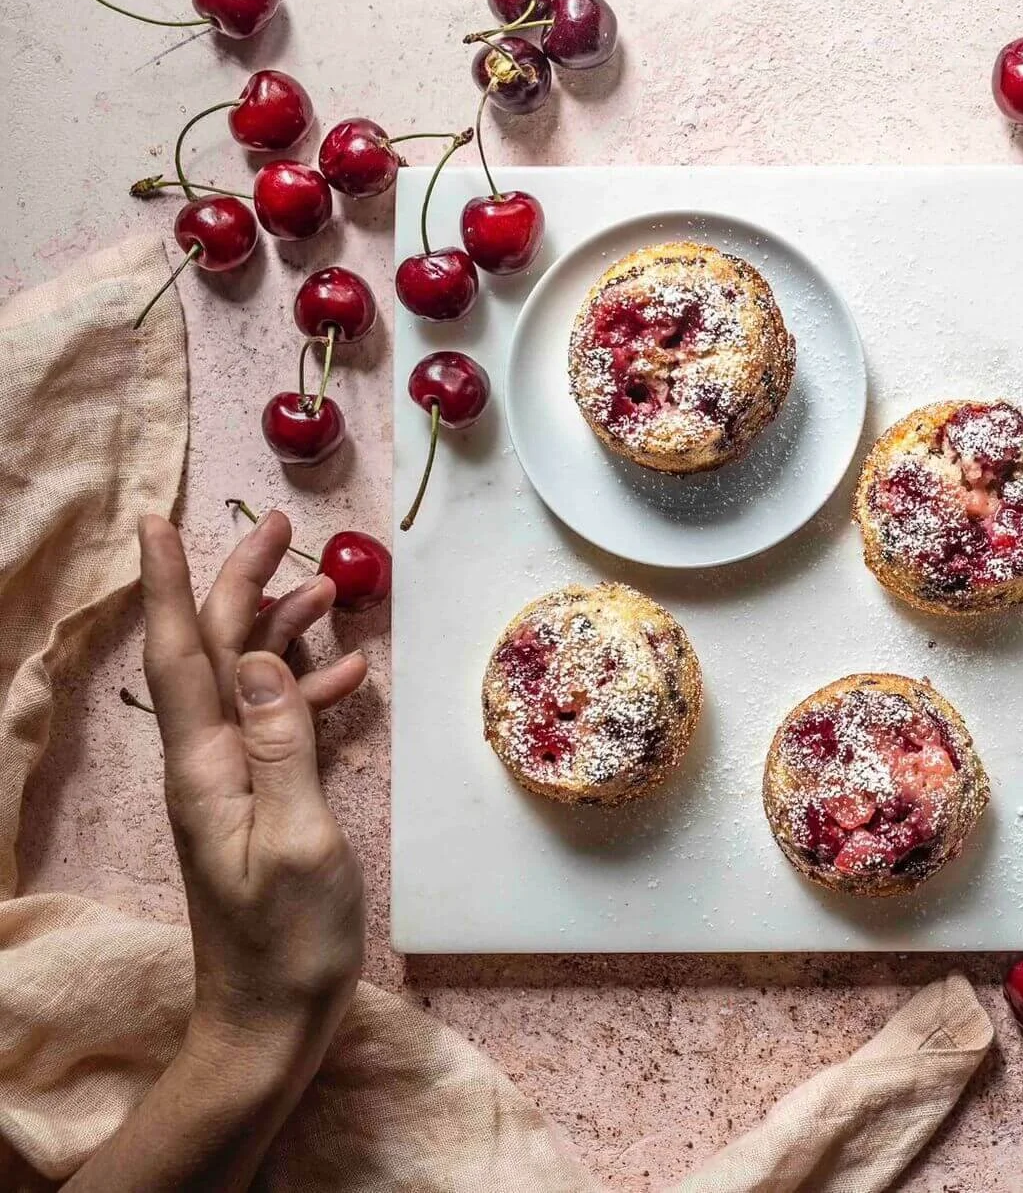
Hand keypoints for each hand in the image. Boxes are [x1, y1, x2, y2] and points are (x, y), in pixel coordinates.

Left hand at [137, 510, 366, 1051]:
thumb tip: (267, 658)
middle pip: (217, 653)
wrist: (270, 1018)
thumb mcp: (295, 837)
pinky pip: (277, 722)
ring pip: (248, 681)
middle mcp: (208, 765)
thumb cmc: (287, 941)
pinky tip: (347, 672)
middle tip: (280, 528)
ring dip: (281, 628)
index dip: (173, 586)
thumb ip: (281, 745)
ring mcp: (231, 784)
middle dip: (240, 584)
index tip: (158, 522)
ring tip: (327, 586)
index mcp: (206, 767)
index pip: (183, 656)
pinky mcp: (259, 803)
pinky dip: (308, 687)